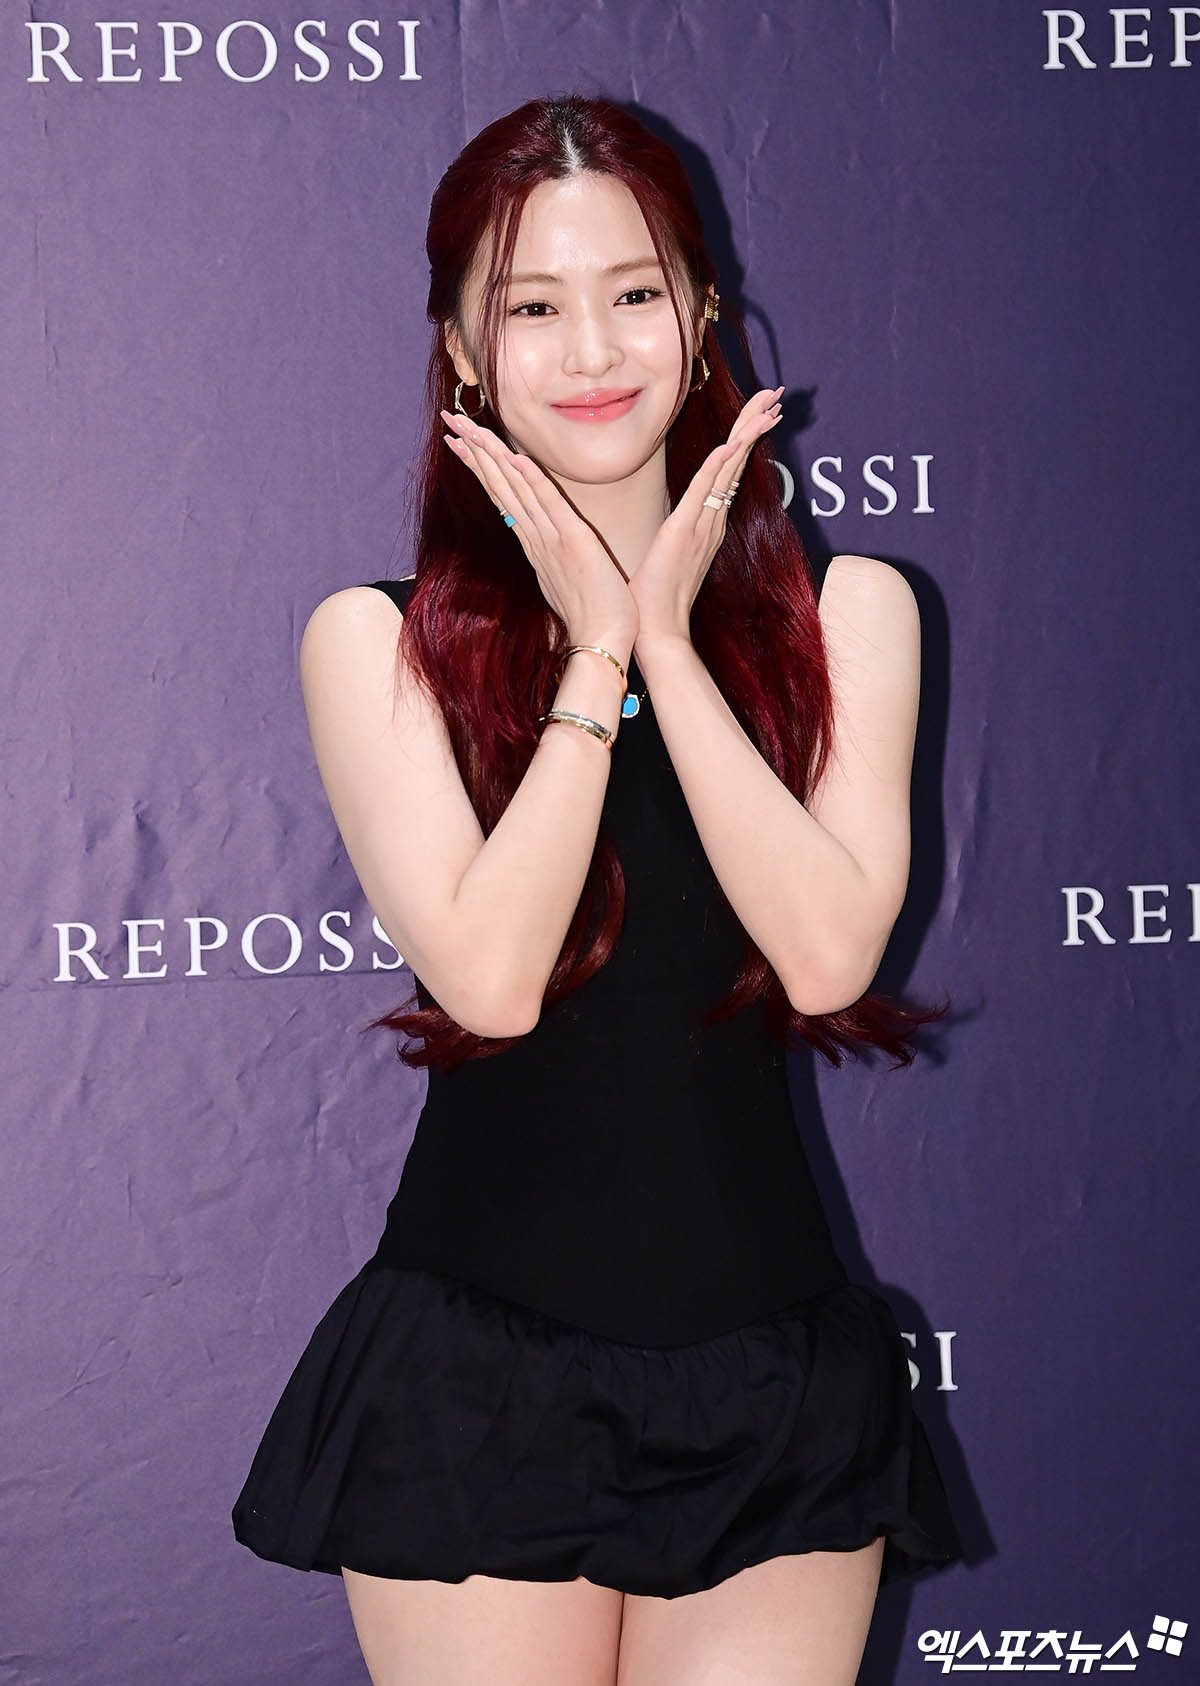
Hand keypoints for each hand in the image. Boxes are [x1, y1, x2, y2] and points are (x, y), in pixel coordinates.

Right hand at [439, 408, 637, 649]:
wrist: (600, 641)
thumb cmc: (591, 615)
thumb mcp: (565, 580)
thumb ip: (553, 558)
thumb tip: (546, 551)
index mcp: (533, 543)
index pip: (500, 495)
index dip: (479, 466)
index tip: (458, 442)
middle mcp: (534, 537)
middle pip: (497, 484)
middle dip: (472, 450)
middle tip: (447, 420)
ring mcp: (550, 538)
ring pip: (514, 488)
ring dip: (490, 454)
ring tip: (467, 426)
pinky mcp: (573, 541)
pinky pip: (548, 503)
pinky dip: (531, 480)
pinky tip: (514, 457)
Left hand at [628, 386, 783, 643]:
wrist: (658, 632)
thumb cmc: (655, 600)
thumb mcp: (668, 556)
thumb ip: (677, 535)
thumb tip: (675, 524)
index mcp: (708, 523)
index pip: (730, 470)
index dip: (746, 437)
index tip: (763, 411)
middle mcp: (712, 520)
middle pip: (738, 460)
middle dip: (756, 422)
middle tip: (778, 393)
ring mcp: (702, 525)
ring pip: (729, 469)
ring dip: (748, 433)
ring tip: (770, 403)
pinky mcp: (684, 531)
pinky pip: (704, 491)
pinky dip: (718, 465)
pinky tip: (732, 442)